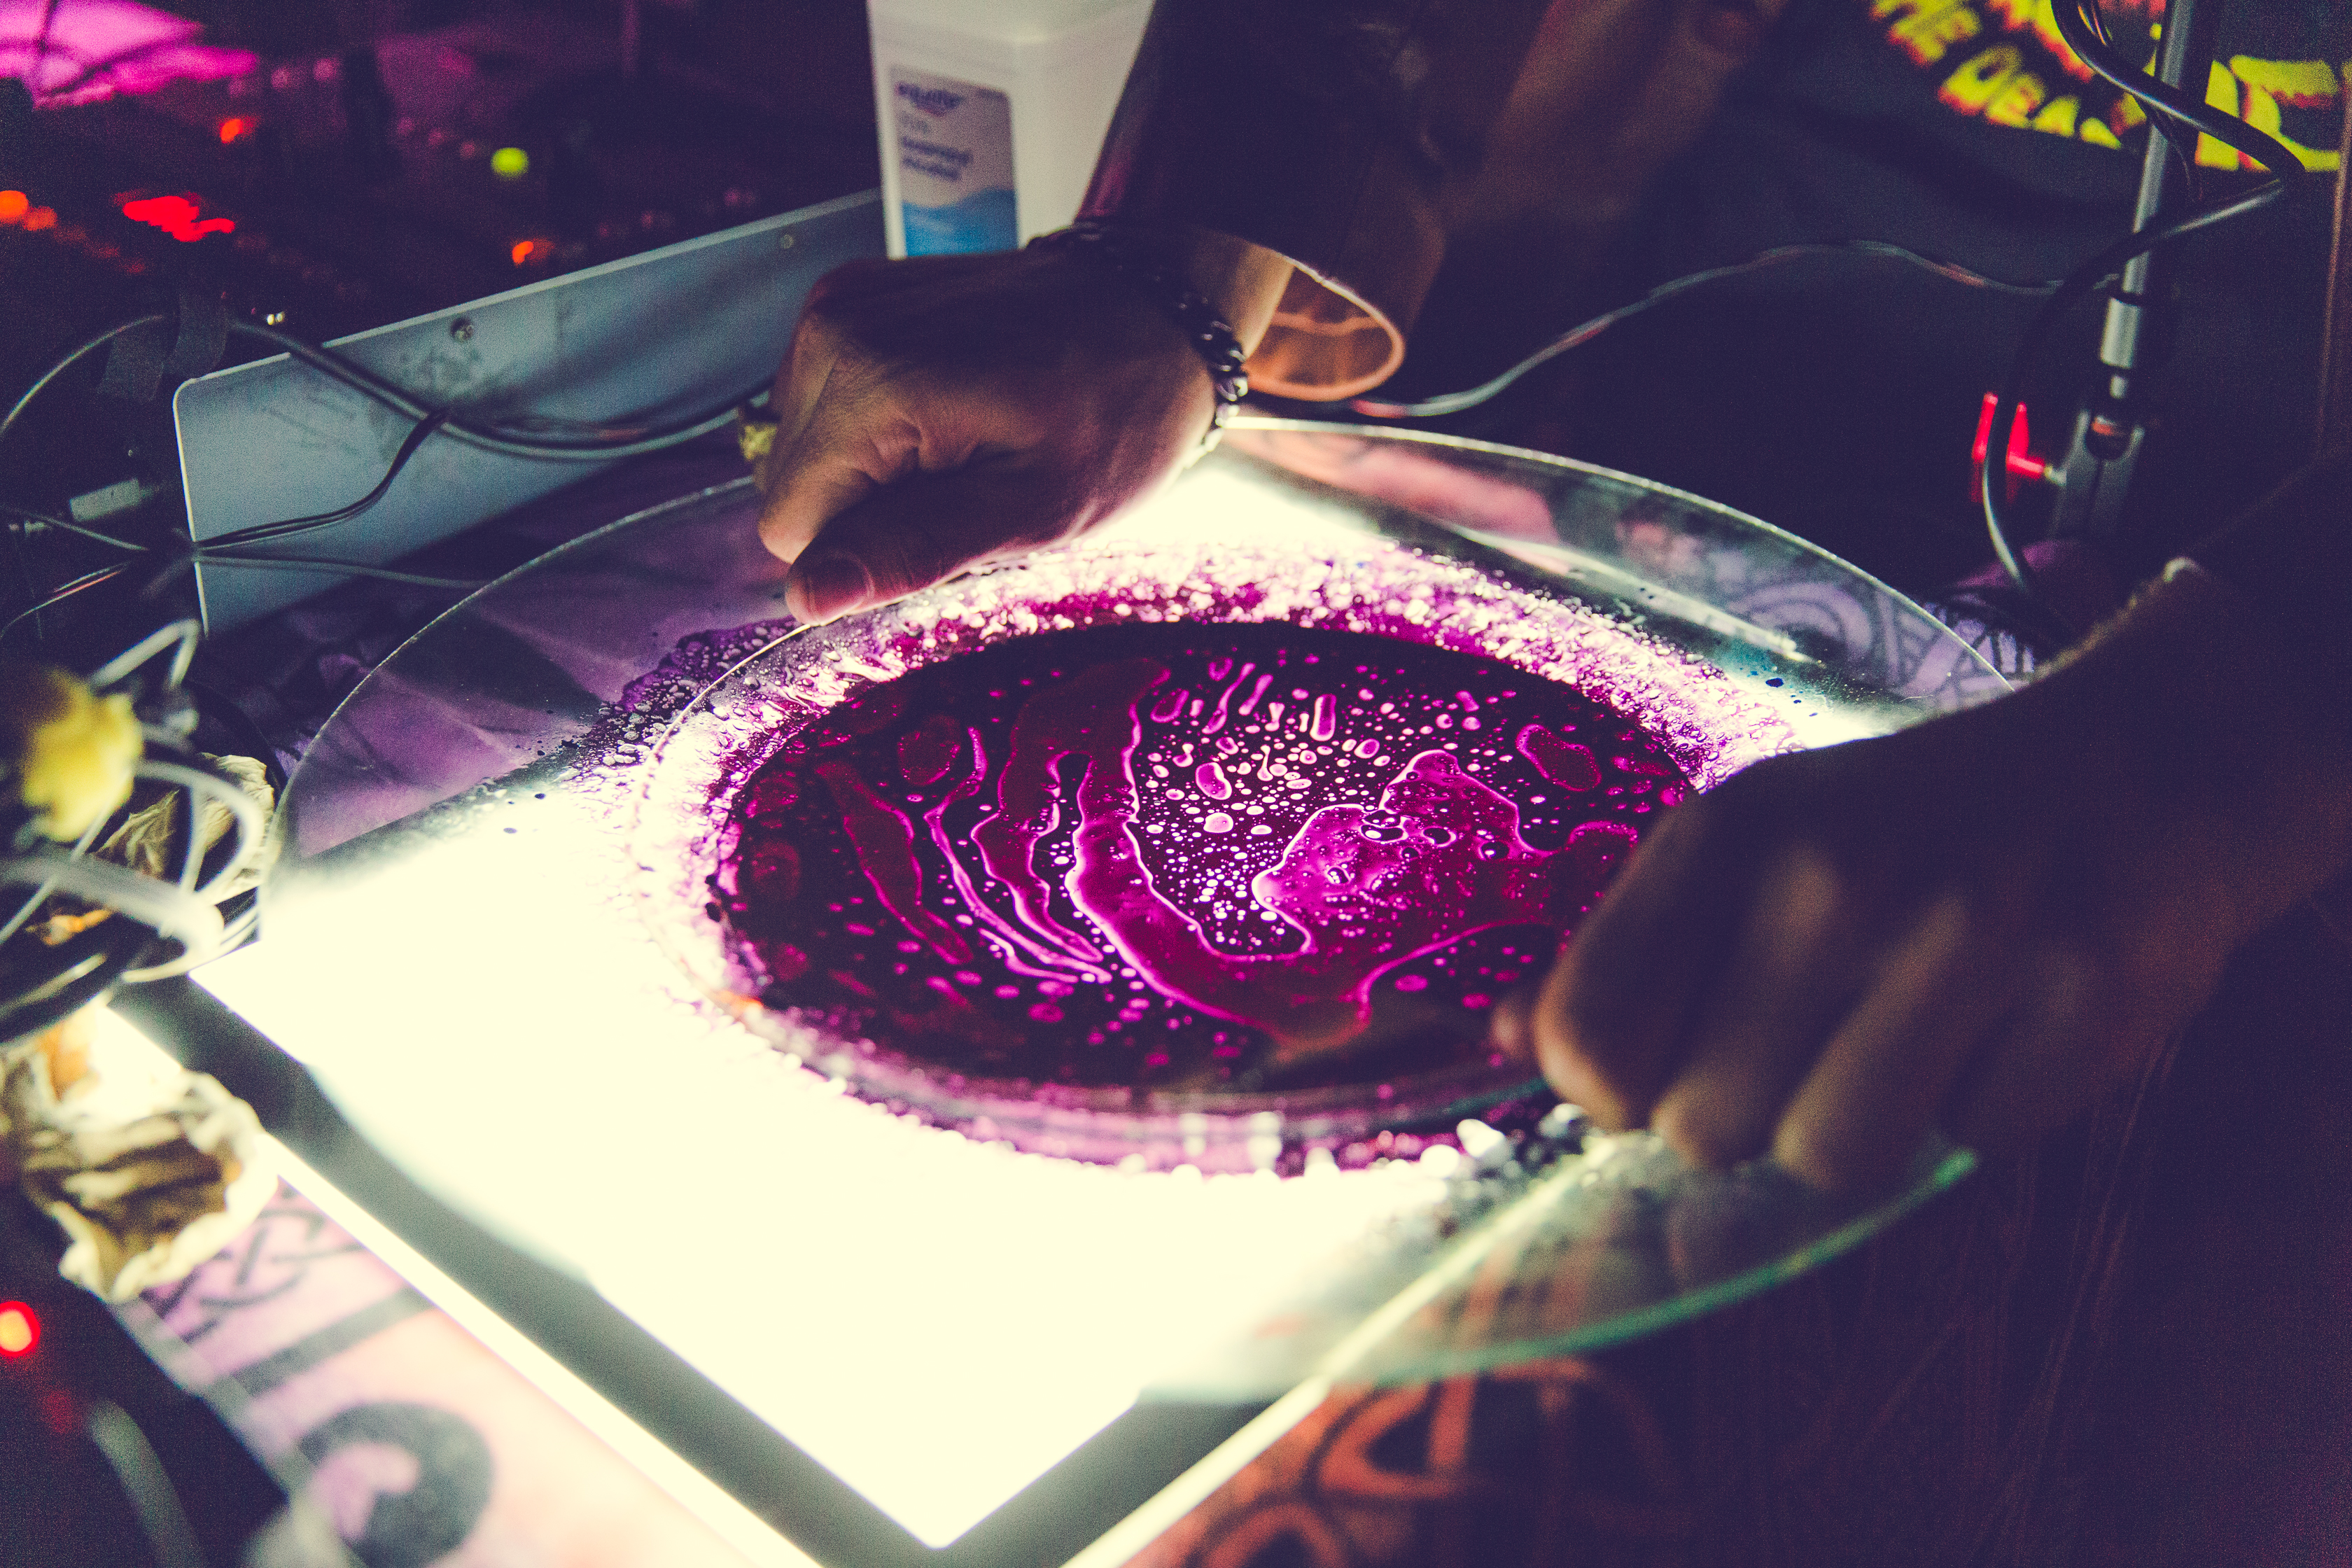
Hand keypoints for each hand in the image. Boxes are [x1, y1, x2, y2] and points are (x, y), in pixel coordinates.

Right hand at [756, 235, 1289, 622]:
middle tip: (969, 480)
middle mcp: (833, 332)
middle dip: (870, 506)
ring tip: (966, 441)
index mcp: (873, 386)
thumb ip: (913, 550)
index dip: (867, 548)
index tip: (953, 516)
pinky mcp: (846, 299)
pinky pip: (821, 405)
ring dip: (875, 468)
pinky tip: (947, 407)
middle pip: (790, 486)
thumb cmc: (1114, 419)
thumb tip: (805, 597)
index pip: (790, 528)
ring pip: (803, 449)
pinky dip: (877, 423)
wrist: (1152, 311)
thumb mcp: (1034, 510)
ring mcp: (836, 306)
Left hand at [1505, 567, 2351, 1191]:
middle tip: (1809, 1039)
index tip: (1666, 1062)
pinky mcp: (2086, 997)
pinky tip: (2000, 1028)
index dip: (1614, 1089)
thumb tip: (1496, 1044)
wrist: (2128, 768)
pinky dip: (1976, 1111)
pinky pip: (1969, 1144)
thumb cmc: (1900, 828)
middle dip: (1747, 1112)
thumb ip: (1618, 952)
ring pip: (1827, 1159)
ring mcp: (1967, 937)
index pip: (1588, 1044)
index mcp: (1723, 837)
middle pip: (1701, 1126)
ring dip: (1855, 1129)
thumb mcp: (1743, 847)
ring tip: (1897, 1041)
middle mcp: (1832, 879)